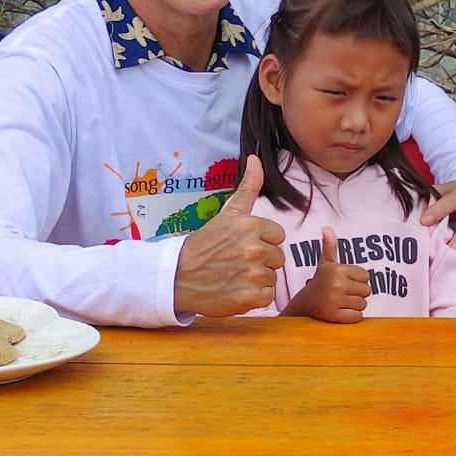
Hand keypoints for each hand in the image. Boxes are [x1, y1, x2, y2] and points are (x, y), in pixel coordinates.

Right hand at [172, 155, 284, 316]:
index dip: (263, 241)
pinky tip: (236, 290)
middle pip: (277, 257)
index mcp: (251, 226)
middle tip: (237, 261)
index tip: (243, 245)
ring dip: (257, 279)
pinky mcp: (249, 298)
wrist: (177, 277)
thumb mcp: (228, 213)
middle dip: (261, 260)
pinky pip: (267, 296)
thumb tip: (255, 157)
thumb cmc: (205, 244)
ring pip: (272, 277)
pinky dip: (254, 297)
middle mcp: (254, 249)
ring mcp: (251, 274)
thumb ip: (248, 186)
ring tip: (234, 275)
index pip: (277, 235)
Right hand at [284, 226, 370, 321]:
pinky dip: (353, 316)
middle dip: (358, 293)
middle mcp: (336, 284)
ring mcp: (334, 301)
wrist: (304, 304)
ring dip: (356, 305)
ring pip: (363, 304)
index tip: (346, 281)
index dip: (359, 280)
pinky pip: (356, 317)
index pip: (366, 276)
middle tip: (344, 293)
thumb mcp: (325, 263)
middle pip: (367, 291)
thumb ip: (330, 246)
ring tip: (342, 302)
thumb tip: (327, 228)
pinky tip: (341, 312)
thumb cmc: (320, 282)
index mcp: (338, 269)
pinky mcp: (333, 316)